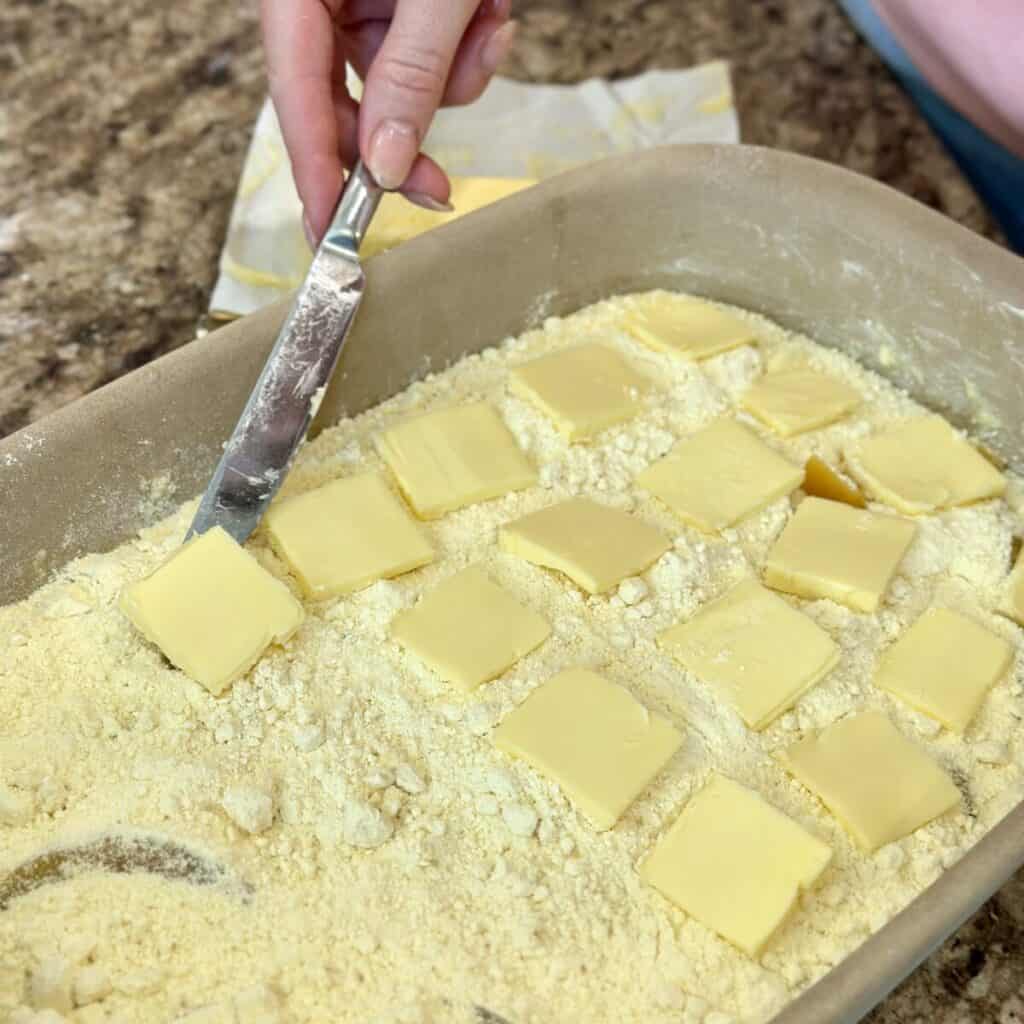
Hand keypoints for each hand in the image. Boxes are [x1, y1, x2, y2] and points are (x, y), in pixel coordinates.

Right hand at [261, 0, 515, 246]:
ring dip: (453, 79)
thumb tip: (387, 166)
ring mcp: (362, 2)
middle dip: (401, 141)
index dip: (313, 165)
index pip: (294, 89)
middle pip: (342, 101)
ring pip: (397, 86)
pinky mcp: (401, 6)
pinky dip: (468, 50)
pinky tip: (492, 13)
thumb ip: (410, 72)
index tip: (331, 229)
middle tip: (438, 191)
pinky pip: (429, 57)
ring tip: (490, 25)